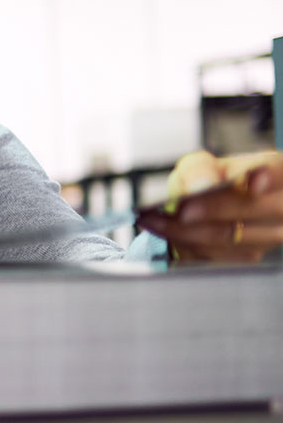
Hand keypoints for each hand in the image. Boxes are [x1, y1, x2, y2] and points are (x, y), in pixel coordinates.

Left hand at [135, 150, 282, 262]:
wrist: (206, 207)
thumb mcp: (200, 165)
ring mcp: (268, 236)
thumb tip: (201, 184)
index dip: (262, 180)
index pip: (276, 174)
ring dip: (186, 232)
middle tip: (180, 209)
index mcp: (277, 174)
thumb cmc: (209, 181)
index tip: (250, 183)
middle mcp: (279, 208)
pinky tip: (165, 233)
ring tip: (153, 221)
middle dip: (210, 211)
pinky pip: (214, 255)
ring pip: (229, 238)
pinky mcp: (246, 257)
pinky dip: (185, 245)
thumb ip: (200, 169)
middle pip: (251, 210)